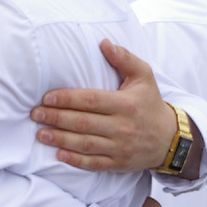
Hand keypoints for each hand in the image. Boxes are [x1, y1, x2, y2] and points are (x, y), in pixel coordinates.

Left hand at [31, 40, 174, 172]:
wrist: (171, 139)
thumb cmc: (151, 103)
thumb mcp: (144, 76)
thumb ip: (124, 58)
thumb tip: (103, 43)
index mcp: (125, 104)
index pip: (91, 100)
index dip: (67, 99)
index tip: (47, 97)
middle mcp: (122, 127)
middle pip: (83, 122)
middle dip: (57, 118)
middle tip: (36, 114)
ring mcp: (120, 147)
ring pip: (85, 144)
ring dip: (61, 139)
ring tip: (40, 133)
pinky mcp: (118, 164)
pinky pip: (94, 163)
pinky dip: (76, 160)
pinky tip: (59, 154)